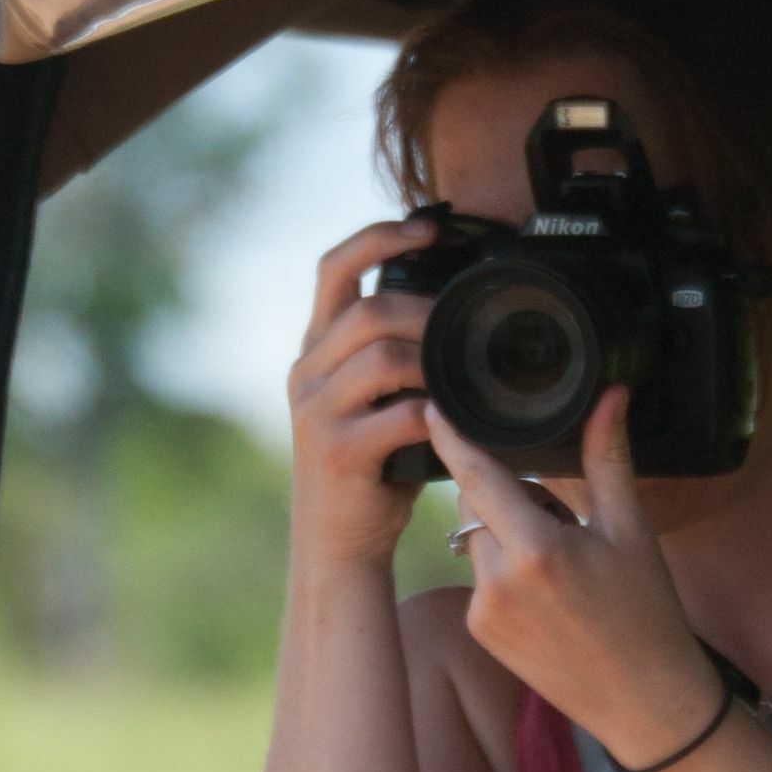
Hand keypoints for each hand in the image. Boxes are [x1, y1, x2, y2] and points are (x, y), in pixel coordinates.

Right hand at [288, 217, 437, 565]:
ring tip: (462, 377)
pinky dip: (439, 415)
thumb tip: (453, 314)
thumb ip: (398, 356)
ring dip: (434, 361)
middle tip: (464, 326)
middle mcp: (307, 373)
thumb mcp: (374, 400)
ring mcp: (317, 412)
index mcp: (316, 350)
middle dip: (426, 310)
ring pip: (383, 356)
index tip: (428, 226)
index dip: (380, 237)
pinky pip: (400, 415)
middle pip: (368, 310)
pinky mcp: (339, 452)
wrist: (339, 544)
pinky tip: (457, 423)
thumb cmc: (372, 469)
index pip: (334, 268)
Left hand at [428, 386, 724, 765]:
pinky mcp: (479, 633)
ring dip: (504, 536)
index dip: (452, 439)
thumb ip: (608, 458)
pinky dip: (503, 573)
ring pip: (476, 542)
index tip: (432, 407)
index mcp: (537, 550)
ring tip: (560, 567)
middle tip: (562, 522)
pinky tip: (547, 598)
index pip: (478, 478)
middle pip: (476, 506)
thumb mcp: (631, 531)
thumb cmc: (648, 612)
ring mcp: (483, 612)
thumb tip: (610, 395)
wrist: (644, 702)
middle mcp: (498, 581)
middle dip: (505, 497)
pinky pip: (479, 578)